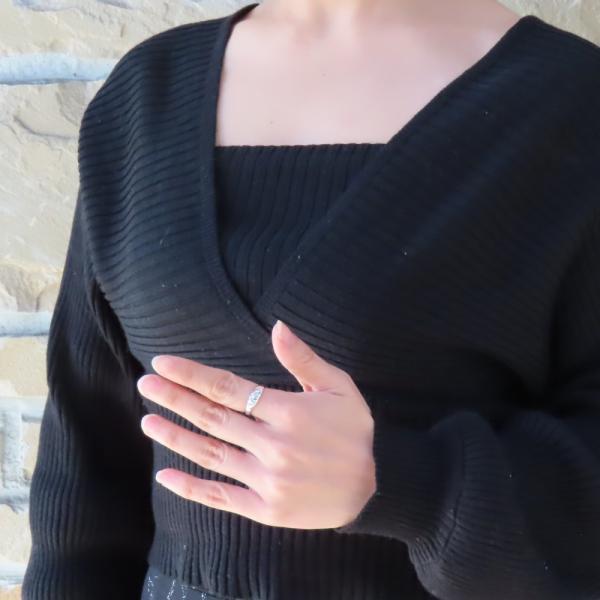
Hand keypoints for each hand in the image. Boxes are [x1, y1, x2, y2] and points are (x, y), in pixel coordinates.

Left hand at [136, 319, 375, 529]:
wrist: (373, 488)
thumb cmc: (354, 432)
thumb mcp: (339, 387)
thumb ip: (304, 359)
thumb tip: (277, 326)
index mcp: (288, 411)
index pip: (228, 387)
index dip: (192, 374)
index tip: (163, 364)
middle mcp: (272, 445)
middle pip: (212, 417)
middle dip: (175, 398)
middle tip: (145, 384)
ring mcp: (266, 479)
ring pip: (210, 454)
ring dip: (175, 436)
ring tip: (147, 421)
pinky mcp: (265, 508)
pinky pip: (221, 496)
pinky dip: (191, 487)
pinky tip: (165, 475)